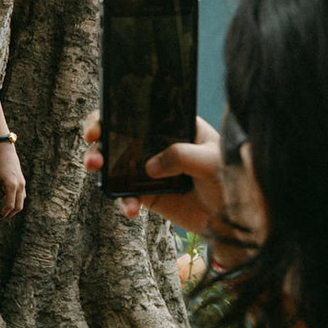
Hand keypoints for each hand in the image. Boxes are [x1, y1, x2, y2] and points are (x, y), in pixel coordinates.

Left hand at [0, 142, 25, 218]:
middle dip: (10, 214)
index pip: (10, 206)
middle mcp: (19, 186)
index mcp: (11, 186)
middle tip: (1, 217)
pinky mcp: (22, 180)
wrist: (4, 150)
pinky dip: (16, 200)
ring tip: (4, 210)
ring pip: (21, 201)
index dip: (3, 213)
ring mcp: (22, 183)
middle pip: (18, 207)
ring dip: (14, 207)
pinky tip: (8, 200)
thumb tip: (1, 199)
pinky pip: (22, 194)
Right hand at [82, 112, 221, 232]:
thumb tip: (149, 167)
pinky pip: (127, 196)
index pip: (139, 112)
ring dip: (100, 167)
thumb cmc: (230, 176)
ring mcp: (149, 170)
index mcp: (172, 125)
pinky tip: (131, 209)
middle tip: (92, 142)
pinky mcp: (148, 195)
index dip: (114, 113)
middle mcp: (156, 144)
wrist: (234, 214)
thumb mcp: (212, 160)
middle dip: (98, 136)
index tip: (101, 122)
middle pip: (118, 135)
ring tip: (96, 170)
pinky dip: (124, 202)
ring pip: (115, 165)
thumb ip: (182, 156)